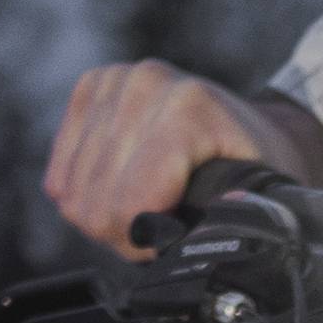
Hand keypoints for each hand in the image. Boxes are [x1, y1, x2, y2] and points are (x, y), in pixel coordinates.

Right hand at [43, 63, 322, 258]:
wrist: (257, 127)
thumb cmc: (258, 171)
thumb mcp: (261, 203)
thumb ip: (231, 223)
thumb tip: (194, 240)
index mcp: (190, 108)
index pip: (131, 199)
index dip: (143, 239)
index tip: (172, 241)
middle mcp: (146, 83)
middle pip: (97, 200)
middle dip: (123, 231)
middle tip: (159, 229)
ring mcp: (115, 81)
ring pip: (72, 191)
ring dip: (104, 216)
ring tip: (144, 210)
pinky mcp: (91, 87)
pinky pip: (61, 172)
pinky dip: (84, 195)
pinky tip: (118, 192)